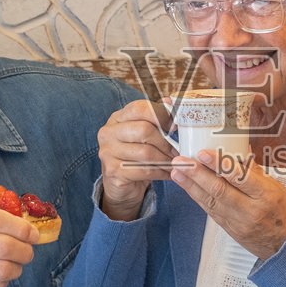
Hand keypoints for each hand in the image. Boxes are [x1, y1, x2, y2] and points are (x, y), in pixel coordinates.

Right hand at [0, 203, 36, 286]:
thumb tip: (11, 213)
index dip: (21, 226)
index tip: (33, 231)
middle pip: (3, 245)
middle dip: (25, 249)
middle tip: (30, 251)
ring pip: (1, 269)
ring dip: (17, 268)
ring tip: (17, 265)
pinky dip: (2, 282)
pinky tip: (0, 277)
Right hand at [97, 98, 178, 220]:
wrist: (120, 185)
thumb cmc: (135, 155)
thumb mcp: (143, 134)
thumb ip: (155, 118)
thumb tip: (171, 101)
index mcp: (117, 118)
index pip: (139, 108)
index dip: (161, 115)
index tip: (175, 126)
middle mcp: (108, 133)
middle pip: (144, 130)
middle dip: (165, 142)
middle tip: (177, 150)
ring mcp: (108, 152)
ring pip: (146, 153)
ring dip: (166, 159)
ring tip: (176, 163)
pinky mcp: (113, 171)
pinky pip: (145, 171)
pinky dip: (162, 173)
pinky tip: (169, 173)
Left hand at [170, 150, 285, 258]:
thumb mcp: (278, 189)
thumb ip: (255, 172)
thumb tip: (239, 151)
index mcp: (266, 195)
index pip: (240, 177)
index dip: (219, 164)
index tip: (203, 153)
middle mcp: (251, 210)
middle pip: (219, 190)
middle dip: (197, 175)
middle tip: (181, 162)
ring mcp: (239, 223)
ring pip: (211, 202)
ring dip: (191, 186)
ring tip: (178, 173)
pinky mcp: (231, 231)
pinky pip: (212, 212)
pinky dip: (199, 199)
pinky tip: (189, 188)